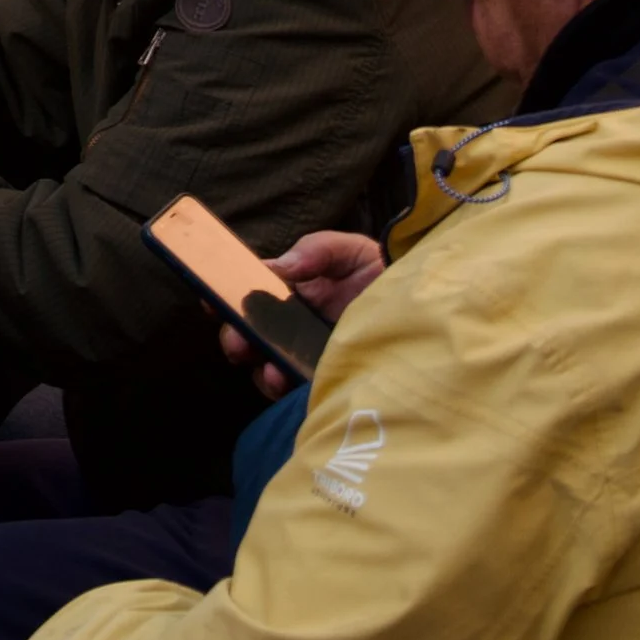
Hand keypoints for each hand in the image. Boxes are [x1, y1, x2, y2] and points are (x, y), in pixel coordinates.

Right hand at [215, 228, 382, 399]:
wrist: (427, 309)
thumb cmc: (384, 272)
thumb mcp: (350, 250)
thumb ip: (315, 251)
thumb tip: (277, 268)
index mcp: (294, 289)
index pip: (251, 291)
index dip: (225, 294)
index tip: (211, 299)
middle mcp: (294, 323)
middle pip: (251, 332)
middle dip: (236, 336)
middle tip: (238, 340)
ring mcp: (309, 354)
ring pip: (267, 364)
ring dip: (259, 367)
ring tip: (269, 367)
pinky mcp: (328, 379)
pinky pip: (296, 390)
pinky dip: (283, 387)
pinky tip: (286, 380)